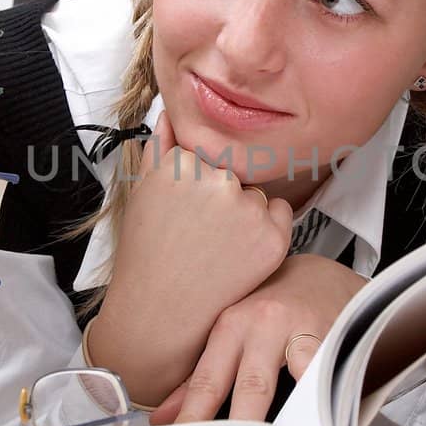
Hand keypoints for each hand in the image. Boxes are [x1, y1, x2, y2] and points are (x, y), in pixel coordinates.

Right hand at [88, 109, 293, 405]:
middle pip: (234, 171)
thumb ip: (160, 146)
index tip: (186, 208)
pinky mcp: (273, 238)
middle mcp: (217, 182)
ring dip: (246, 211)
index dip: (198, 181)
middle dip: (222, 195)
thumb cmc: (149, 255)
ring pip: (257, 192)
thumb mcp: (144, 192)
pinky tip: (238, 252)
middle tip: (199, 232)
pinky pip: (281, 214)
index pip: (208, 151)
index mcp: (182, 165)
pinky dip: (267, 229)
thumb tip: (172, 111)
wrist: (161, 314)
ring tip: (216, 245)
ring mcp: (248, 210)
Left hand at [150, 253, 368, 424]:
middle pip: (251, 386)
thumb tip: (162, 419)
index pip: (208, 382)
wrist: (322, 274)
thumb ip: (200, 378)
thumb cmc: (272, 308)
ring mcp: (301, 328)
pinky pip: (328, 372)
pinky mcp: (335, 334)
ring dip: (289, 419)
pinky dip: (324, 401)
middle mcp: (263, 324)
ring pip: (299, 378)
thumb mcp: (232, 332)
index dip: (195, 420)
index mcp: (230, 326)